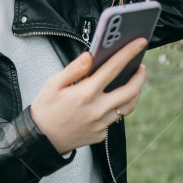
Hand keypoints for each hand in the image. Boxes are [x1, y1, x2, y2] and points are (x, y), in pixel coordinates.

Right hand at [29, 37, 147, 154]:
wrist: (41, 140)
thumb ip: (74, 69)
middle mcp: (97, 109)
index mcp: (85, 93)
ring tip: (133, 82)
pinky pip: (114, 119)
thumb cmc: (46, 108)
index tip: (140, 42)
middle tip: (141, 66)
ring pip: (127, 107)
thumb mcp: (53, 84)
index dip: (128, 53)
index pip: (113, 68)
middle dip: (140, 76)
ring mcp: (101, 124)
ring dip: (134, 93)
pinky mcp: (100, 134)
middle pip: (130, 90)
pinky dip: (116, 108)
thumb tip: (90, 55)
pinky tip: (111, 101)